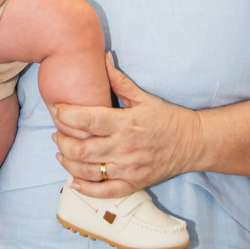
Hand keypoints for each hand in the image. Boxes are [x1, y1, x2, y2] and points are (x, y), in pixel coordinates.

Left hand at [52, 55, 202, 196]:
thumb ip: (119, 80)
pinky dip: (85, 189)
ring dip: (68, 162)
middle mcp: (124, 148)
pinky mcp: (133, 184)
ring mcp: (128, 169)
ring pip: (87, 171)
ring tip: (61, 152)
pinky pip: (104, 191)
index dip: (66, 114)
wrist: (193, 143)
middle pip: (81, 148)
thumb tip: (102, 57)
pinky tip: (74, 180)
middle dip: (62, 140)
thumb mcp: (144, 97)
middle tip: (56, 133)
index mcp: (125, 123)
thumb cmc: (168, 118)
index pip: (87, 119)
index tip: (57, 109)